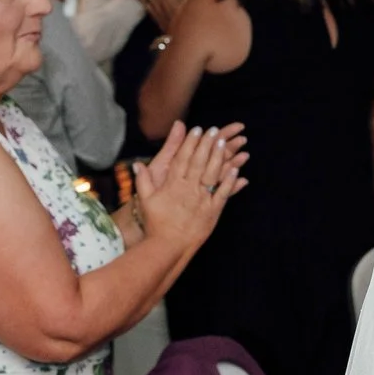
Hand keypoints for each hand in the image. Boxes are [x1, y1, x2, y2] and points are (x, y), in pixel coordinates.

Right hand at [131, 121, 247, 251]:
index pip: (182, 159)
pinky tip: (236, 168)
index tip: (196, 130)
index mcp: (172, 185)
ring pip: (211, 174)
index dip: (189, 143)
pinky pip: (223, 193)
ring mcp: (202, 199)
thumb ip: (143, 180)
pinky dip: (230, 180)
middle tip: (214, 130)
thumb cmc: (156, 222)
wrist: (169, 244)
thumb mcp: (146, 200)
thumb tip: (137, 164)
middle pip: (199, 162)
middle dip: (207, 144)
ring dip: (219, 157)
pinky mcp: (213, 210)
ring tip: (224, 142)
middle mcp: (188, 189)